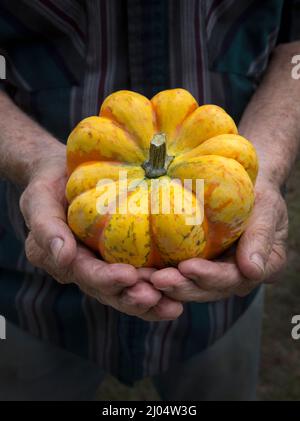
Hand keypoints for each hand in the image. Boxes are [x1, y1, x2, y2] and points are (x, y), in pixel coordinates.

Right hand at [20, 148, 182, 319]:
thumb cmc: (49, 186)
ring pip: (128, 290)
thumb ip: (46, 227)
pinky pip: (142, 275)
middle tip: (156, 298)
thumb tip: (61, 256)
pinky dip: (160, 286)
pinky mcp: (125, 255)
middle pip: (110, 291)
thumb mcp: (39, 200)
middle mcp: (87, 269)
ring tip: (173, 305)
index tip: (129, 276)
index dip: (105, 279)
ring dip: (150, 301)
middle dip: (132, 298)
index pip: (85, 274)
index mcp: (64, 261)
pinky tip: (181, 289)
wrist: (63, 175)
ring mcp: (106, 264)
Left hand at [150, 180, 287, 301]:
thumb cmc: (259, 193)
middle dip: (183, 286)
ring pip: (193, 286)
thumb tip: (253, 270)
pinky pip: (181, 275)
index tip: (187, 267)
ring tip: (146, 279)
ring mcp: (218, 273)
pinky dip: (163, 274)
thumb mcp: (267, 208)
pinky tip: (144, 272)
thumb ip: (261, 237)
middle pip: (210, 289)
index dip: (211, 277)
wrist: (246, 185)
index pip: (235, 278)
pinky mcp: (199, 265)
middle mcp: (239, 276)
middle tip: (157, 280)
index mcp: (262, 268)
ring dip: (169, 285)